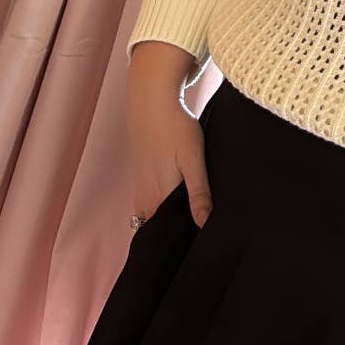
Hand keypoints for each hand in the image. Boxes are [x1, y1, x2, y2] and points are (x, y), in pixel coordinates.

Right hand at [126, 85, 212, 229]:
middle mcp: (144, 197)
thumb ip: (199, 194)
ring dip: (170, 217)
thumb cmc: (175, 127)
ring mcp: (140, 186)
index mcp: (157, 198)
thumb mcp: (193, 161)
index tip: (198, 246)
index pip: (166, 234)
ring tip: (194, 217)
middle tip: (200, 234)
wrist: (151, 99)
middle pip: (159, 227)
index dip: (181, 242)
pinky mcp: (142, 174)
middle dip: (176, 233)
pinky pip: (151, 200)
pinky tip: (182, 197)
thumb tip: (204, 226)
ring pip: (154, 214)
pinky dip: (164, 204)